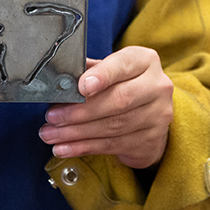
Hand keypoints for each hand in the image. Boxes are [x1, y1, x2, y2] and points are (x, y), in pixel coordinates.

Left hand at [39, 46, 173, 168]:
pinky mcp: (151, 140)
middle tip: (53, 117)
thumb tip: (58, 79)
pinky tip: (65, 148)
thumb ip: (89, 71)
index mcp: (144, 61)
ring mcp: (157, 115)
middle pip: (118, 100)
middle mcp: (157, 86)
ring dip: (76, 133)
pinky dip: (84, 147)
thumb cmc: (123, 87)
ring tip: (52, 135)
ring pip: (113, 126)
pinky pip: (112, 145)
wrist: (150, 116)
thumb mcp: (110, 71)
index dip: (101, 76)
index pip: (122, 65)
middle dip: (80, 111)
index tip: (81, 87)